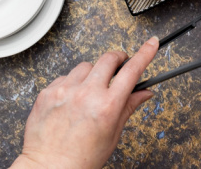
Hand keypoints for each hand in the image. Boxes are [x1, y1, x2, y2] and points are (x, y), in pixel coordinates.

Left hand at [11, 37, 159, 168]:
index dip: (145, 53)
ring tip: (90, 92)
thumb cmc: (81, 158)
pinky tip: (72, 100)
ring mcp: (65, 91)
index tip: (151, 43)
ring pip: (86, 65)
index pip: (132, 71)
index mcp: (107, 106)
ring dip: (93, 73)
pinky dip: (72, 83)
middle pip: (108, 59)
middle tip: (119, 67)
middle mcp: (86, 94)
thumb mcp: (112, 134)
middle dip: (117, 59)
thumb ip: (128, 107)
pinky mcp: (48, 92)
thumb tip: (144, 93)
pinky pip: (65, 76)